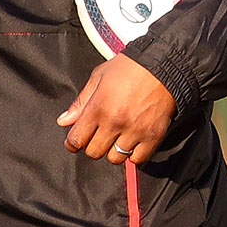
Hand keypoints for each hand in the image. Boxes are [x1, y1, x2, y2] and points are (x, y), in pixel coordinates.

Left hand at [57, 55, 175, 165]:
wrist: (163, 66)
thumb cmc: (129, 68)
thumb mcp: (98, 77)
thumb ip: (81, 102)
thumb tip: (64, 121)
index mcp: (98, 108)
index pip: (77, 140)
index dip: (72, 143)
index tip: (74, 142)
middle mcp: (115, 123)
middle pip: (94, 152)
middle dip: (92, 146)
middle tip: (97, 136)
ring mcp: (135, 131)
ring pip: (115, 158)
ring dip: (112, 151)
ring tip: (116, 138)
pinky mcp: (153, 137)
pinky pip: (137, 159)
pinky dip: (133, 155)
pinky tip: (131, 142)